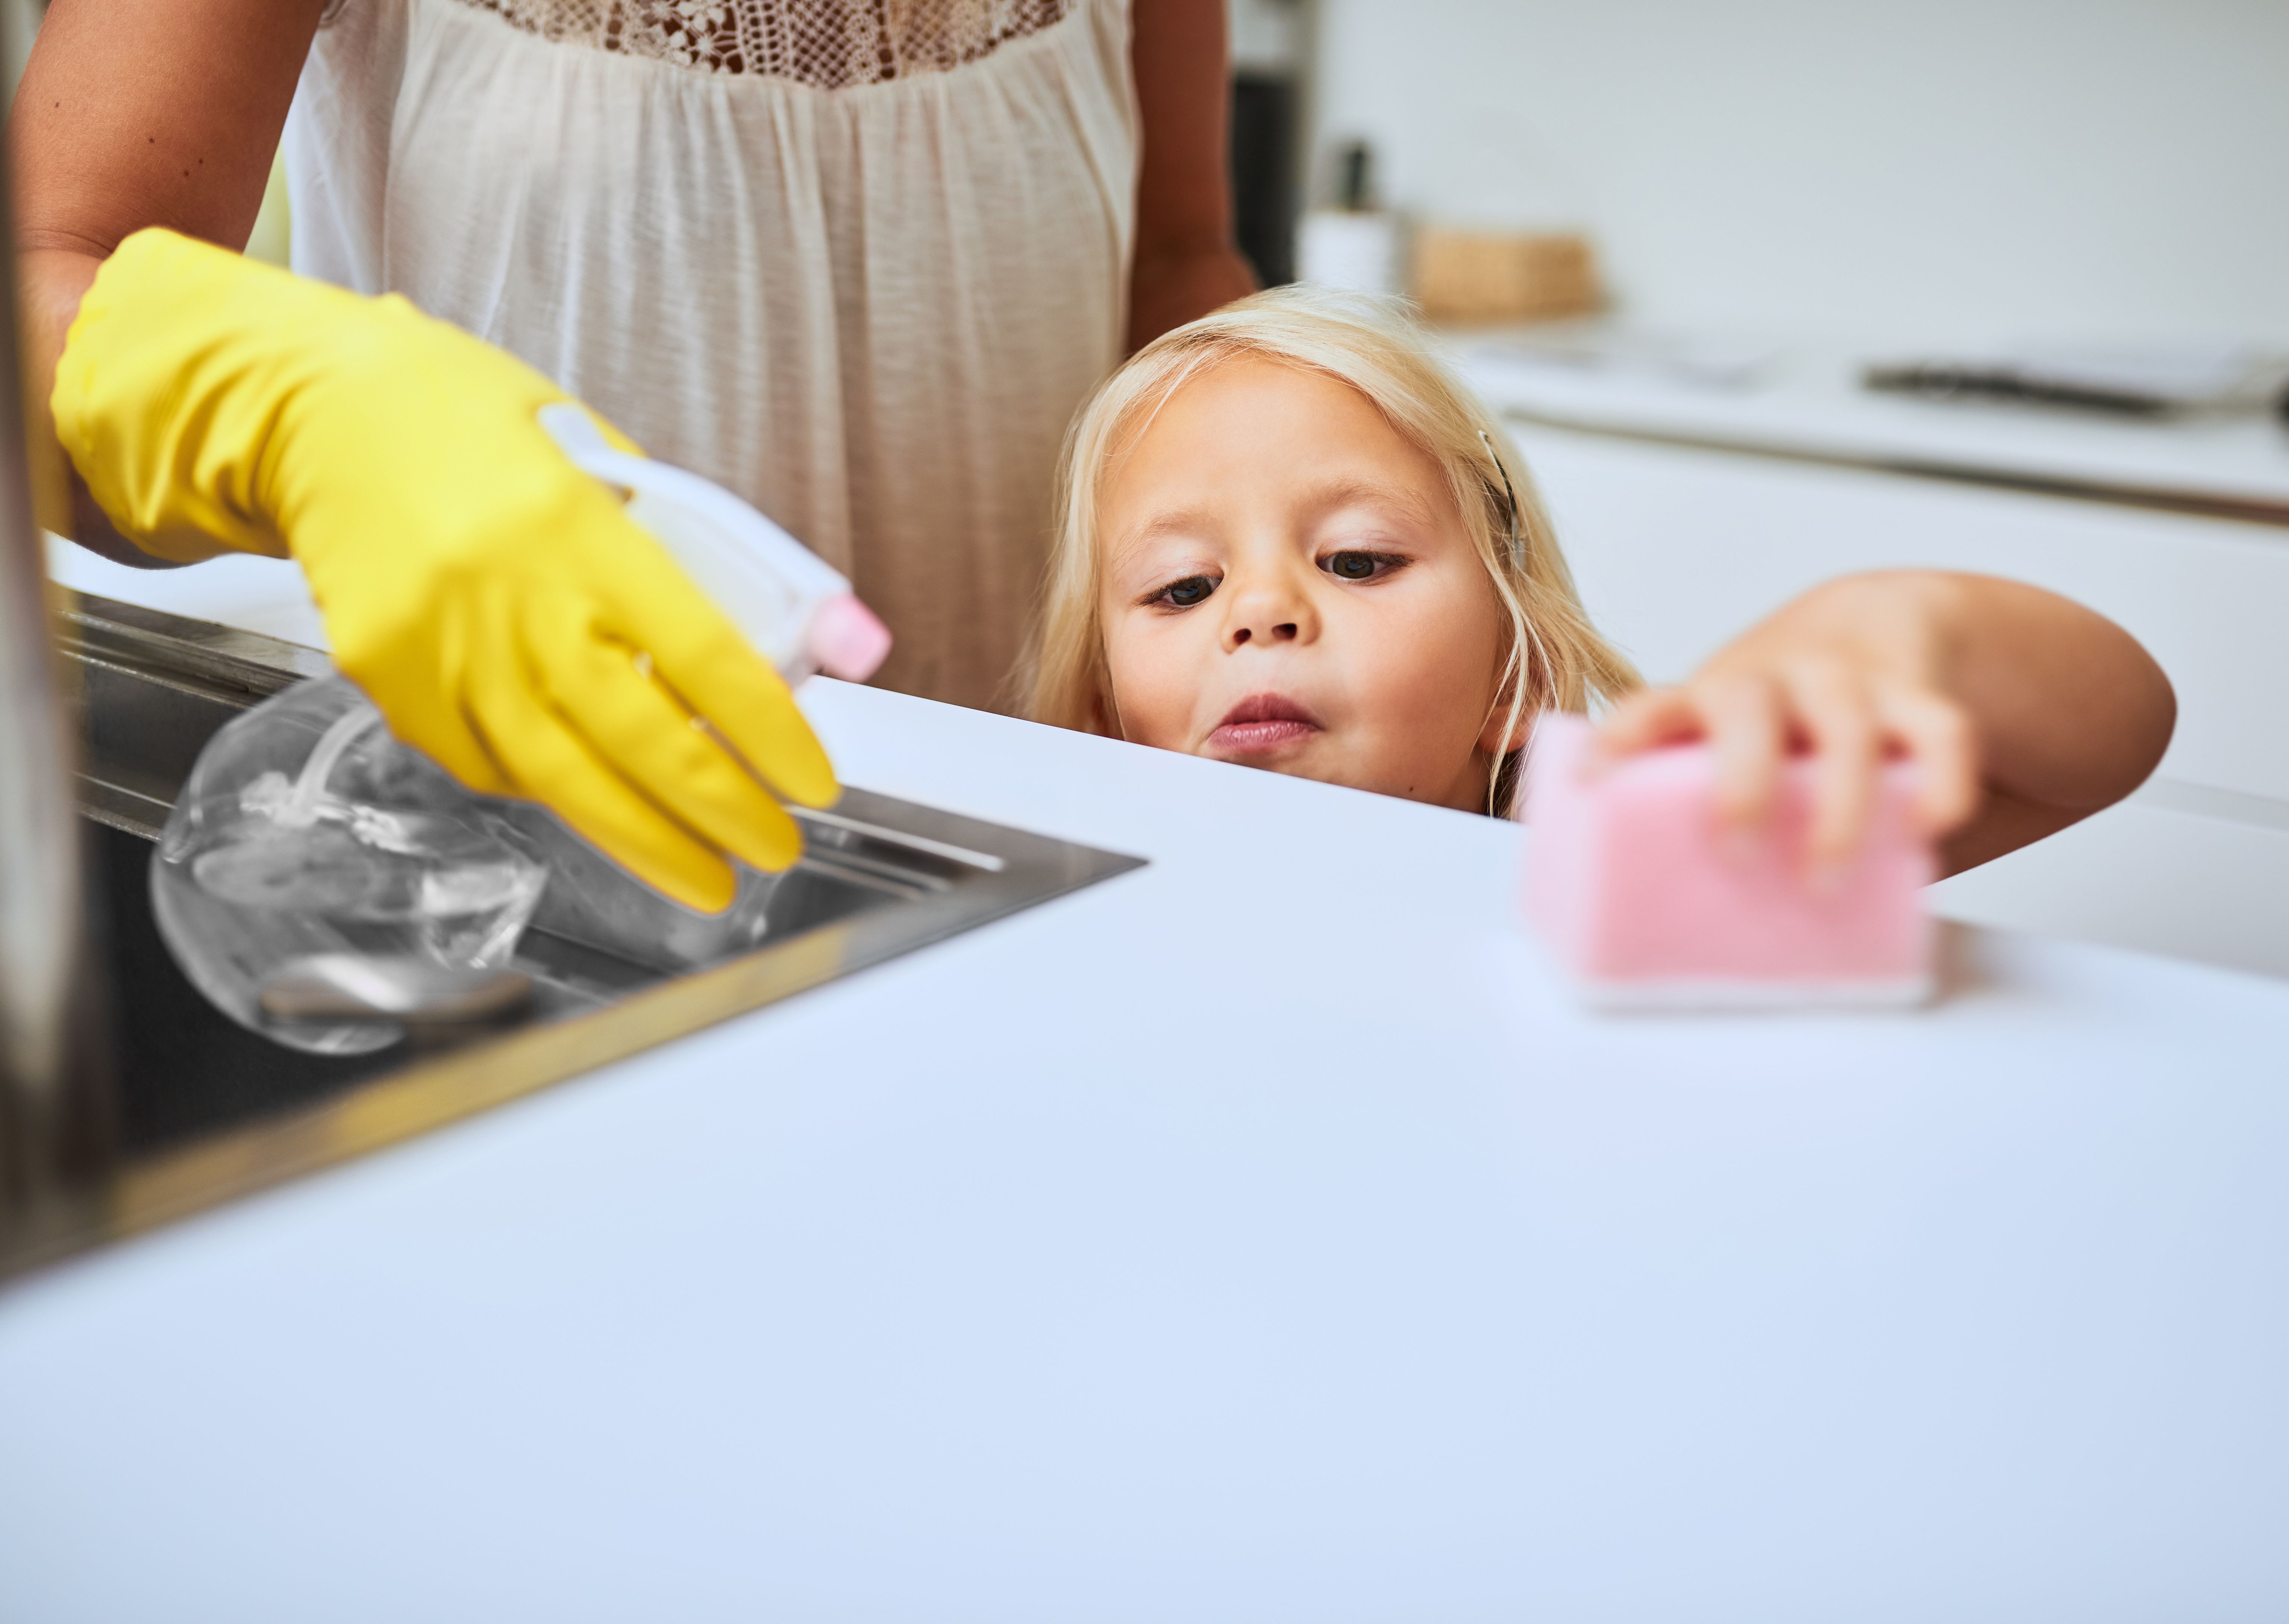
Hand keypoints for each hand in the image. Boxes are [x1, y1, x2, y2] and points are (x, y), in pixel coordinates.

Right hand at [53, 228, 834, 910]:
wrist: (317, 412)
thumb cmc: (473, 424)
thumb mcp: (609, 459)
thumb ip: (710, 552)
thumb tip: (830, 640)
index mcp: (578, 527)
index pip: (704, 654)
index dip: (768, 733)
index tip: (813, 783)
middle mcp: (509, 596)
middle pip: (638, 738)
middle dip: (720, 812)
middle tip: (775, 853)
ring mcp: (442, 649)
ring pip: (563, 779)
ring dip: (646, 843)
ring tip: (707, 876)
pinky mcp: (390, 682)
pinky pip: (489, 766)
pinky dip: (554, 794)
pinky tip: (600, 807)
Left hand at [1591, 571, 2174, 877]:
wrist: (1876, 621)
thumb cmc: (1783, 718)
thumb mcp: (1729, 738)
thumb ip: (1701, 799)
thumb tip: (1656, 906)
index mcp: (1711, 697)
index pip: (1652, 706)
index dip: (1621, 739)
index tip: (1593, 780)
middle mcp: (1774, 678)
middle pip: (1748, 710)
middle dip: (1742, 783)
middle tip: (1737, 854)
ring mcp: (1850, 680)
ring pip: (1848, 728)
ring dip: (1839, 809)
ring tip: (1823, 882)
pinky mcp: (1921, 695)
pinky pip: (1943, 732)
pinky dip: (1941, 785)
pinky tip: (1924, 834)